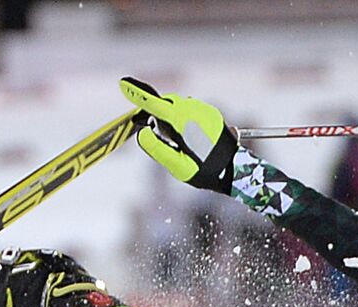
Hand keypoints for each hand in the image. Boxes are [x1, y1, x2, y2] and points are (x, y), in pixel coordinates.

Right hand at [119, 77, 238, 193]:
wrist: (234, 169)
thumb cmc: (205, 171)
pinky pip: (187, 108)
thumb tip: (141, 132)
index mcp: (185, 123)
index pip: (157, 105)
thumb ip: (158, 149)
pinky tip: (187, 137)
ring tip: (176, 141)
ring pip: (176, 105)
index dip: (139, 95)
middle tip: (148, 128)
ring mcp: (203, 109)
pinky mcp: (209, 111)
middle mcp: (195, 111)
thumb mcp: (178, 166)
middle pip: (165, 103)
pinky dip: (180, 117)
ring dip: (168, 116)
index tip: (123, 84)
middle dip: (153, 111)